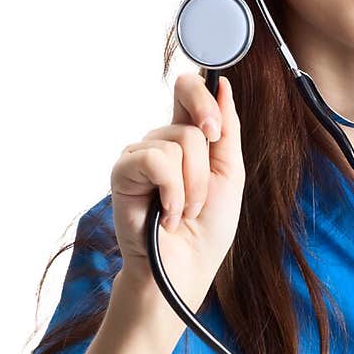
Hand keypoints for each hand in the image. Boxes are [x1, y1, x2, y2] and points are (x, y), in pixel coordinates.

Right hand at [110, 71, 244, 317]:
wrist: (186, 268)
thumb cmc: (207, 228)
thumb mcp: (229, 173)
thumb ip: (226, 129)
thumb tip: (223, 85)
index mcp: (186, 139)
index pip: (188, 90)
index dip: (203, 97)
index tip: (217, 130)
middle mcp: (160, 143)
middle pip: (191, 119)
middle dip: (208, 166)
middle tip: (204, 195)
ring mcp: (140, 156)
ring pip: (179, 143)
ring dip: (193, 188)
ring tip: (183, 212)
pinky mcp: (124, 172)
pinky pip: (158, 161)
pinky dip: (172, 192)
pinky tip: (165, 214)